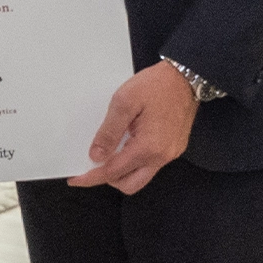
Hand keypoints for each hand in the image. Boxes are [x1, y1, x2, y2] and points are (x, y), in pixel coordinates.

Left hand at [67, 60, 198, 192]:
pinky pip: (150, 165)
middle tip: (92, 166)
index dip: (92, 177)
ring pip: (141, 177)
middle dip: (108, 178)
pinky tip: (124, 145)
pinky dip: (134, 161)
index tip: (76, 179)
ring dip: (122, 171)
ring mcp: (170, 153)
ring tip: (109, 153)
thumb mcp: (124, 102)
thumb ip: (109, 131)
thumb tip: (96, 155)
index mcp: (148, 147)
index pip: (114, 172)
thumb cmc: (156, 86)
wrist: (185, 78)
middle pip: (129, 185)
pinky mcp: (173, 148)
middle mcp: (161, 156)